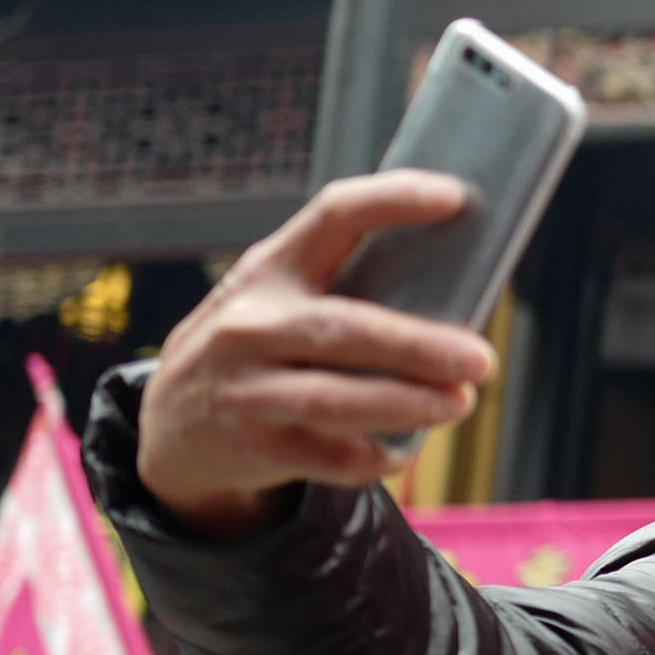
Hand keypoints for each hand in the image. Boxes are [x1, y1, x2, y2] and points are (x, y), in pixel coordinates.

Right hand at [134, 172, 499, 536]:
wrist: (173, 421)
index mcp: (271, 268)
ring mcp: (246, 388)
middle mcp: (250, 324)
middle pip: (343, 329)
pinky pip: (329, 457)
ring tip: (459, 403)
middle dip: (417, 345)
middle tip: (480, 358)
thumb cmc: (258, 344)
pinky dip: (374, 456)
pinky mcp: (253, 446)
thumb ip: (345, 283)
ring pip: (334, 399)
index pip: (334, 216)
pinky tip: (403, 450)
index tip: (455, 198)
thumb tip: (459, 282)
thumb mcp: (279, 296)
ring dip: (406, 404)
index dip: (394, 201)